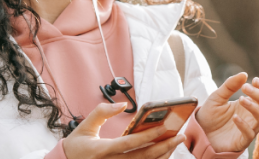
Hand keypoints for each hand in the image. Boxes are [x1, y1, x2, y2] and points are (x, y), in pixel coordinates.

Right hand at [63, 103, 186, 158]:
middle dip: (163, 147)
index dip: (147, 136)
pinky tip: (165, 152)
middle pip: (142, 157)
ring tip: (176, 142)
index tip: (165, 127)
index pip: (129, 143)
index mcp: (101, 150)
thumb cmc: (78, 145)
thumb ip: (102, 112)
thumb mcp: (84, 126)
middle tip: (180, 136)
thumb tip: (122, 105)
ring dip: (162, 155)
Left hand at [195, 73, 258, 151]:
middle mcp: (253, 116)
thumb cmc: (210, 115)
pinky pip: (250, 134)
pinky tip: (234, 118)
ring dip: (256, 108)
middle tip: (245, 87)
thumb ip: (230, 85)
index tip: (253, 80)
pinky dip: (244, 125)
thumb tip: (244, 74)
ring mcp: (249, 129)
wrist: (198, 132)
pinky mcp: (242, 141)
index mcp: (251, 104)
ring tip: (240, 99)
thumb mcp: (217, 96)